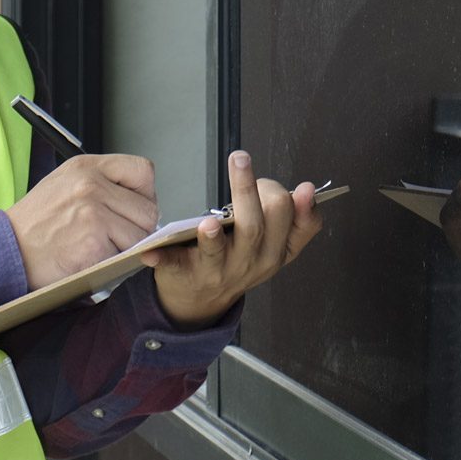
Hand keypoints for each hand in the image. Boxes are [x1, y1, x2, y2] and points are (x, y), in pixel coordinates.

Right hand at [5, 154, 158, 290]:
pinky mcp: (92, 241)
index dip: (145, 194)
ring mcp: (93, 212)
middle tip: (115, 237)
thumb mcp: (65, 185)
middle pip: (147, 209)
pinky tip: (90, 259)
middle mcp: (91, 184)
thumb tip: (139, 202)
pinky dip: (112, 263)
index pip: (142, 171)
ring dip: (126, 248)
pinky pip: (123, 256)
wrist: (6, 250)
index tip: (133, 209)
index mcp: (86, 167)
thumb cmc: (34, 224)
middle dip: (138, 228)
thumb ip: (102, 185)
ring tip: (99, 248)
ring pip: (140, 235)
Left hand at [141, 151, 323, 328]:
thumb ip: (295, 219)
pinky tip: (150, 253)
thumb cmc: (239, 259)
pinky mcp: (186, 275)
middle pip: (257, 226)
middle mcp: (252, 262)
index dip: (299, 204)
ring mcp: (219, 271)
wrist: (202, 302)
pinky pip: (174, 266)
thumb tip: (309, 189)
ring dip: (213, 237)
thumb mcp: (274, 245)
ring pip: (220, 249)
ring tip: (208, 222)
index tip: (299, 187)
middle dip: (249, 190)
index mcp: (277, 251)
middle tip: (240, 158)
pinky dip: (163, 260)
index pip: (296, 225)